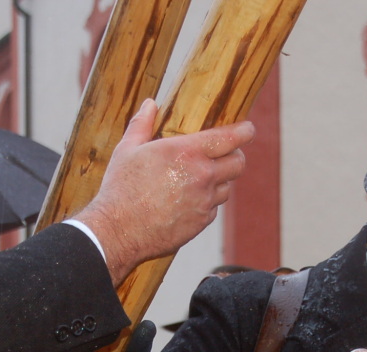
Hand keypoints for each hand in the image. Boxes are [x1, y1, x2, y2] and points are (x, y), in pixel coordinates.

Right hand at [75, 99, 253, 285]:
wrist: (118, 231)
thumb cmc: (121, 188)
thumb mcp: (127, 150)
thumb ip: (142, 124)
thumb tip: (151, 104)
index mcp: (187, 152)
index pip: (230, 137)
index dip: (244, 131)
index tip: (248, 128)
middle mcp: (202, 176)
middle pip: (238, 163)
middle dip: (236, 155)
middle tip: (227, 153)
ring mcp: (204, 201)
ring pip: (227, 187)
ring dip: (220, 181)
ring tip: (202, 178)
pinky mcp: (201, 223)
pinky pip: (213, 208)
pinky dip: (207, 203)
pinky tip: (189, 200)